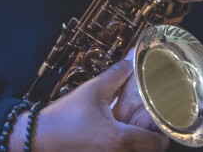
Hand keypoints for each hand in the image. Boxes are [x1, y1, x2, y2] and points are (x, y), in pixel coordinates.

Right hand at [11, 60, 168, 151]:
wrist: (37, 137)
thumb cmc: (65, 115)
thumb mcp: (93, 90)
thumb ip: (116, 75)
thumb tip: (132, 60)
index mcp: (120, 139)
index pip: (157, 144)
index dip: (164, 132)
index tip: (163, 120)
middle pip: (148, 151)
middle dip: (153, 137)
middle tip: (151, 122)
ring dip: (138, 141)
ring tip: (136, 124)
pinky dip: (123, 143)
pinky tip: (118, 129)